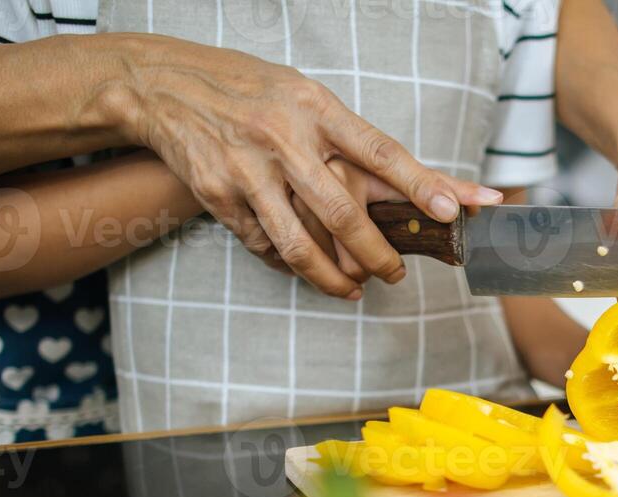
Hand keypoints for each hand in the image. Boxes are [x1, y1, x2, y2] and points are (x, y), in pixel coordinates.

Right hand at [118, 35, 501, 298]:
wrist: (165, 85)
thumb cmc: (252, 92)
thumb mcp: (305, 96)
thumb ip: (349, 138)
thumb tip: (409, 184)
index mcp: (316, 109)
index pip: (381, 152)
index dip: (419, 184)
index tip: (452, 209)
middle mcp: (284, 139)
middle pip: (342, 213)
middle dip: (377, 254)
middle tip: (396, 275)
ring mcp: (248, 170)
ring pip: (300, 244)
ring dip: (333, 278)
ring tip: (354, 290)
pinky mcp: (218, 195)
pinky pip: (264, 246)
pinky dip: (289, 265)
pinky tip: (305, 270)